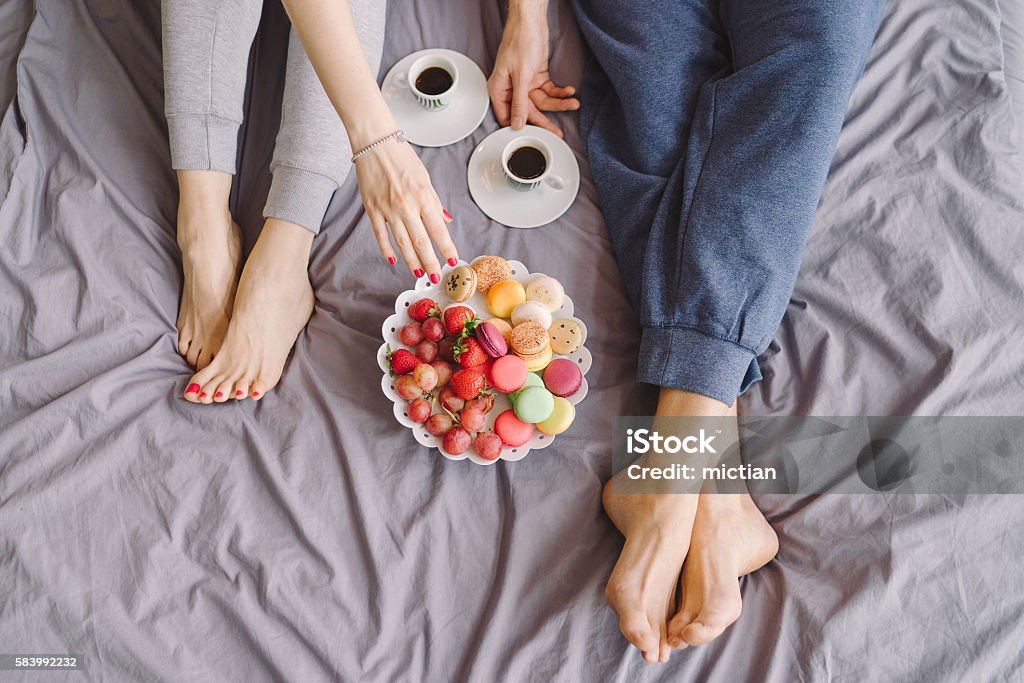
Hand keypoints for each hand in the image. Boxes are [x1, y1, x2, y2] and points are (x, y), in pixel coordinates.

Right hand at [354, 140, 456, 279]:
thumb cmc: (402, 157)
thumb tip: (445, 221)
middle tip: (436, 277)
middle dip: (430, 262)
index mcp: (423, 196)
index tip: (452, 261)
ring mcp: (387, 209)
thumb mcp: (425, 178)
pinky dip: (387, 249)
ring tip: (419, 272)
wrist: (375, 143)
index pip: (438, 230)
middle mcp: (406, 205)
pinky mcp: (372, 209)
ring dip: (412, 261)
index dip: (446, 248)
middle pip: (421, 242)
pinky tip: (394, 260)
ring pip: (402, 242)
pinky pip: (380, 235)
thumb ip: (434, 202)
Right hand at [488, 6, 578, 136]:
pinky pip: (549, 91)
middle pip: (528, 111)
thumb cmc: (519, 42)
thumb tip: (516, 123)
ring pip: (542, 102)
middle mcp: (511, 89)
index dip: (521, 127)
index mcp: (500, 90)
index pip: (507, 116)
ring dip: (559, 103)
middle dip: (546, 120)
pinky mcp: (537, 78)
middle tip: (558, 132)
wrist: (531, 22)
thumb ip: (519, 102)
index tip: (535, 137)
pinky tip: (569, 91)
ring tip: (573, 103)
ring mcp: (525, 84)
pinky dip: (559, 92)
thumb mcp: (520, 76)